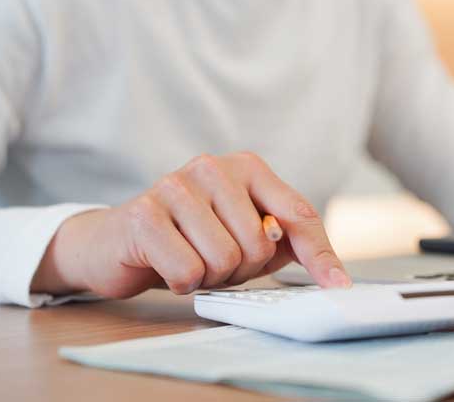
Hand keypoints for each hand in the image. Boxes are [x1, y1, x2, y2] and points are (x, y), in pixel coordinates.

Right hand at [31, 152, 351, 298]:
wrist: (116, 243)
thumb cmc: (190, 240)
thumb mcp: (245, 239)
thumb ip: (286, 244)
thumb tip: (333, 274)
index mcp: (246, 167)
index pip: (297, 213)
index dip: (319, 254)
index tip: (337, 285)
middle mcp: (212, 167)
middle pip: (260, 244)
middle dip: (241, 268)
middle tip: (212, 259)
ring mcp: (175, 185)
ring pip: (225, 259)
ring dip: (209, 276)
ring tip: (189, 259)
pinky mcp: (144, 214)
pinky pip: (188, 270)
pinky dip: (181, 282)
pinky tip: (165, 264)